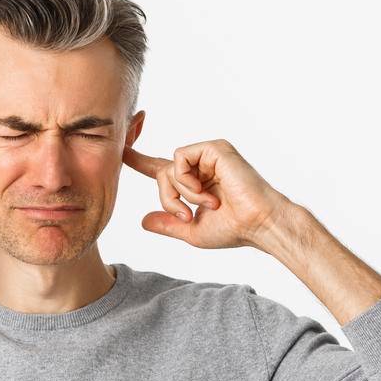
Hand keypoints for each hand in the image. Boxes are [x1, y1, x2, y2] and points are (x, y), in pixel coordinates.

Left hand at [122, 138, 289, 248]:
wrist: (257, 225)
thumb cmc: (233, 230)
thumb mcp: (191, 232)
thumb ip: (167, 224)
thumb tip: (143, 221)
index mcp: (195, 183)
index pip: (161, 169)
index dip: (139, 161)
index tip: (122, 151)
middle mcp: (200, 166)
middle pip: (161, 174)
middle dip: (167, 199)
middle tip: (187, 215)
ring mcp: (207, 155)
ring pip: (169, 167)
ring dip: (179, 193)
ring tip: (206, 204)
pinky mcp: (213, 148)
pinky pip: (180, 159)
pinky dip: (186, 181)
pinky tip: (206, 192)